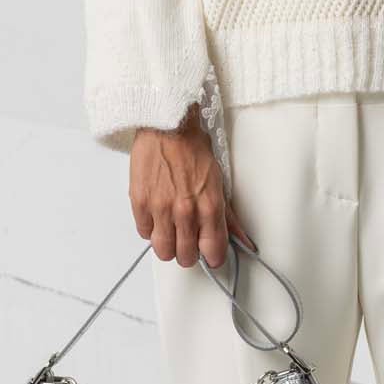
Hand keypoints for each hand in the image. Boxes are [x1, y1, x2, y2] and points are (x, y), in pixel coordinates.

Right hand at [129, 101, 258, 270]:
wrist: (167, 126)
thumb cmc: (192, 149)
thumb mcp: (218, 181)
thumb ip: (228, 215)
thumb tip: (243, 239)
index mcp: (209, 207)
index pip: (213, 251)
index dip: (212, 257)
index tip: (209, 254)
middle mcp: (186, 211)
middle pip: (185, 257)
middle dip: (188, 253)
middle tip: (188, 241)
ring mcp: (161, 208)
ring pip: (163, 251)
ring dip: (168, 245)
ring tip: (170, 232)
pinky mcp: (140, 203)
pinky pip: (144, 232)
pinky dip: (150, 228)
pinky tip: (157, 216)